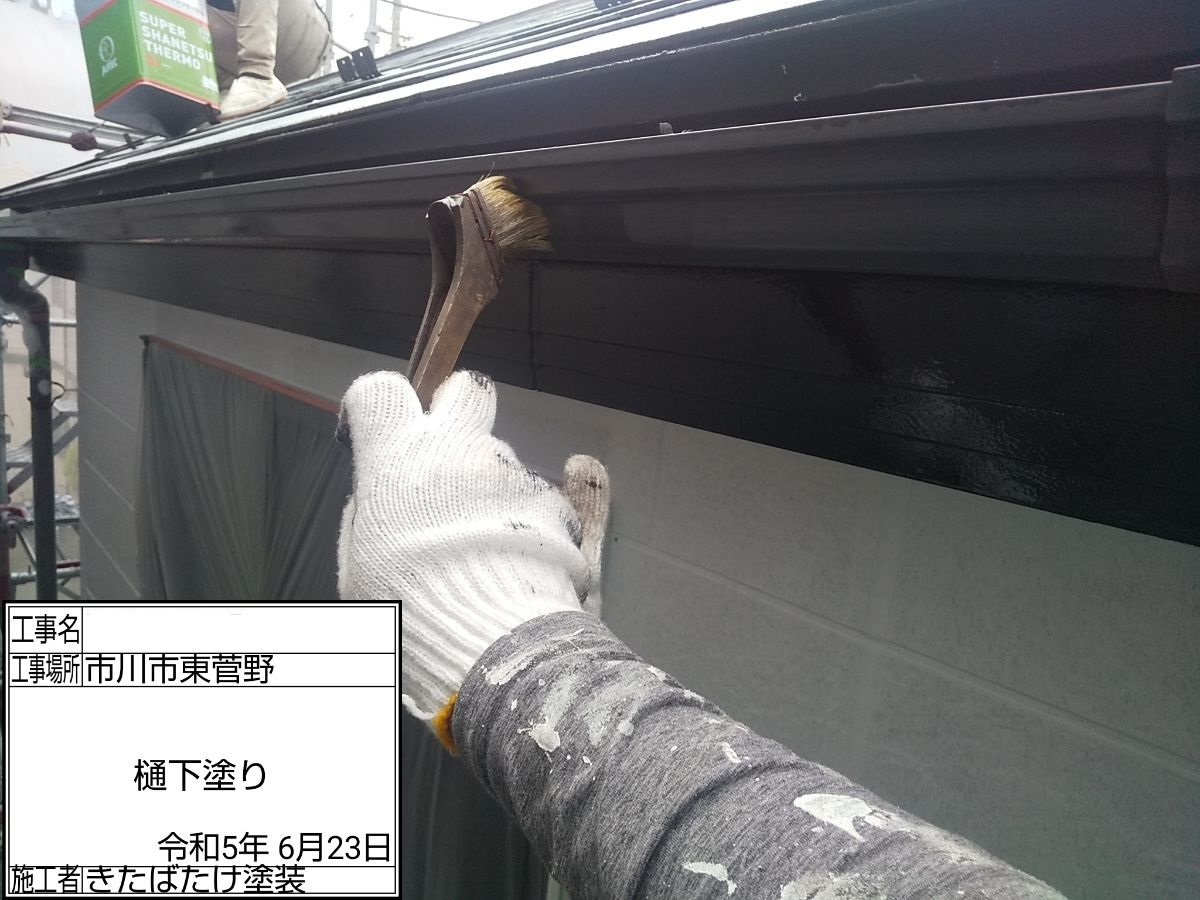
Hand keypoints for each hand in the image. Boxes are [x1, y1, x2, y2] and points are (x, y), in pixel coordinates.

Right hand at [337, 370, 602, 729]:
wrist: (490, 640)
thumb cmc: (406, 608)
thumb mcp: (360, 569)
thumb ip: (367, 520)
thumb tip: (376, 502)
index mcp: (397, 459)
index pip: (379, 391)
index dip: (375, 408)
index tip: (371, 438)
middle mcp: (457, 450)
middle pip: (466, 390)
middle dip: (456, 412)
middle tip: (445, 460)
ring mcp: (510, 472)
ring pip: (499, 459)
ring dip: (489, 489)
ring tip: (481, 548)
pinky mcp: (551, 502)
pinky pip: (533, 501)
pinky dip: (523, 524)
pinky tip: (514, 565)